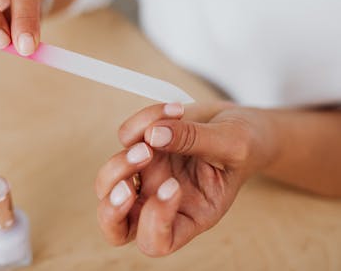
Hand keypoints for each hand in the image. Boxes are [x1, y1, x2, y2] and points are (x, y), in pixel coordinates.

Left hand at [95, 102, 277, 256]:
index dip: (154, 221)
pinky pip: (125, 138)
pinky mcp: (140, 147)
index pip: (157, 242)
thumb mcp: (233, 144)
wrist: (239, 123)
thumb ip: (196, 140)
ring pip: (108, 183)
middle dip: (113, 205)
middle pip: (115, 225)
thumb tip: (153, 135)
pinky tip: (173, 111)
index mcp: (189, 216)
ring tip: (155, 132)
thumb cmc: (244, 145)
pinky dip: (141, 121)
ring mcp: (147, 175)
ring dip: (122, 160)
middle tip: (132, 178)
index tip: (173, 185)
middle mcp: (160, 201)